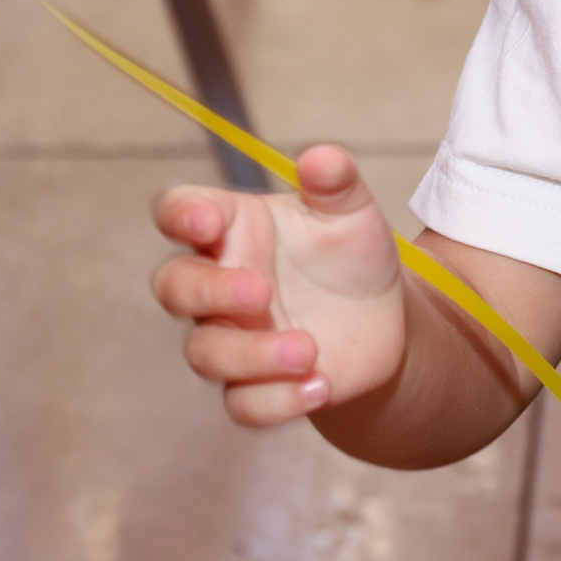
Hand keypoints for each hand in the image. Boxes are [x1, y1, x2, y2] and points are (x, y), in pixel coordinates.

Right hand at [151, 145, 406, 427]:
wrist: (384, 320)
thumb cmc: (350, 254)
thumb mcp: (352, 212)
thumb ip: (336, 182)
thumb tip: (321, 156)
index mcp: (232, 229)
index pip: (180, 212)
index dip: (181, 216)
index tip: (206, 222)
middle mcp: (219, 283)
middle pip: (175, 286)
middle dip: (209, 291)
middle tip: (261, 291)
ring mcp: (232, 338)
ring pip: (206, 353)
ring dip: (252, 354)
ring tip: (310, 349)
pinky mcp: (255, 386)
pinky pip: (244, 404)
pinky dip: (278, 401)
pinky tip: (321, 386)